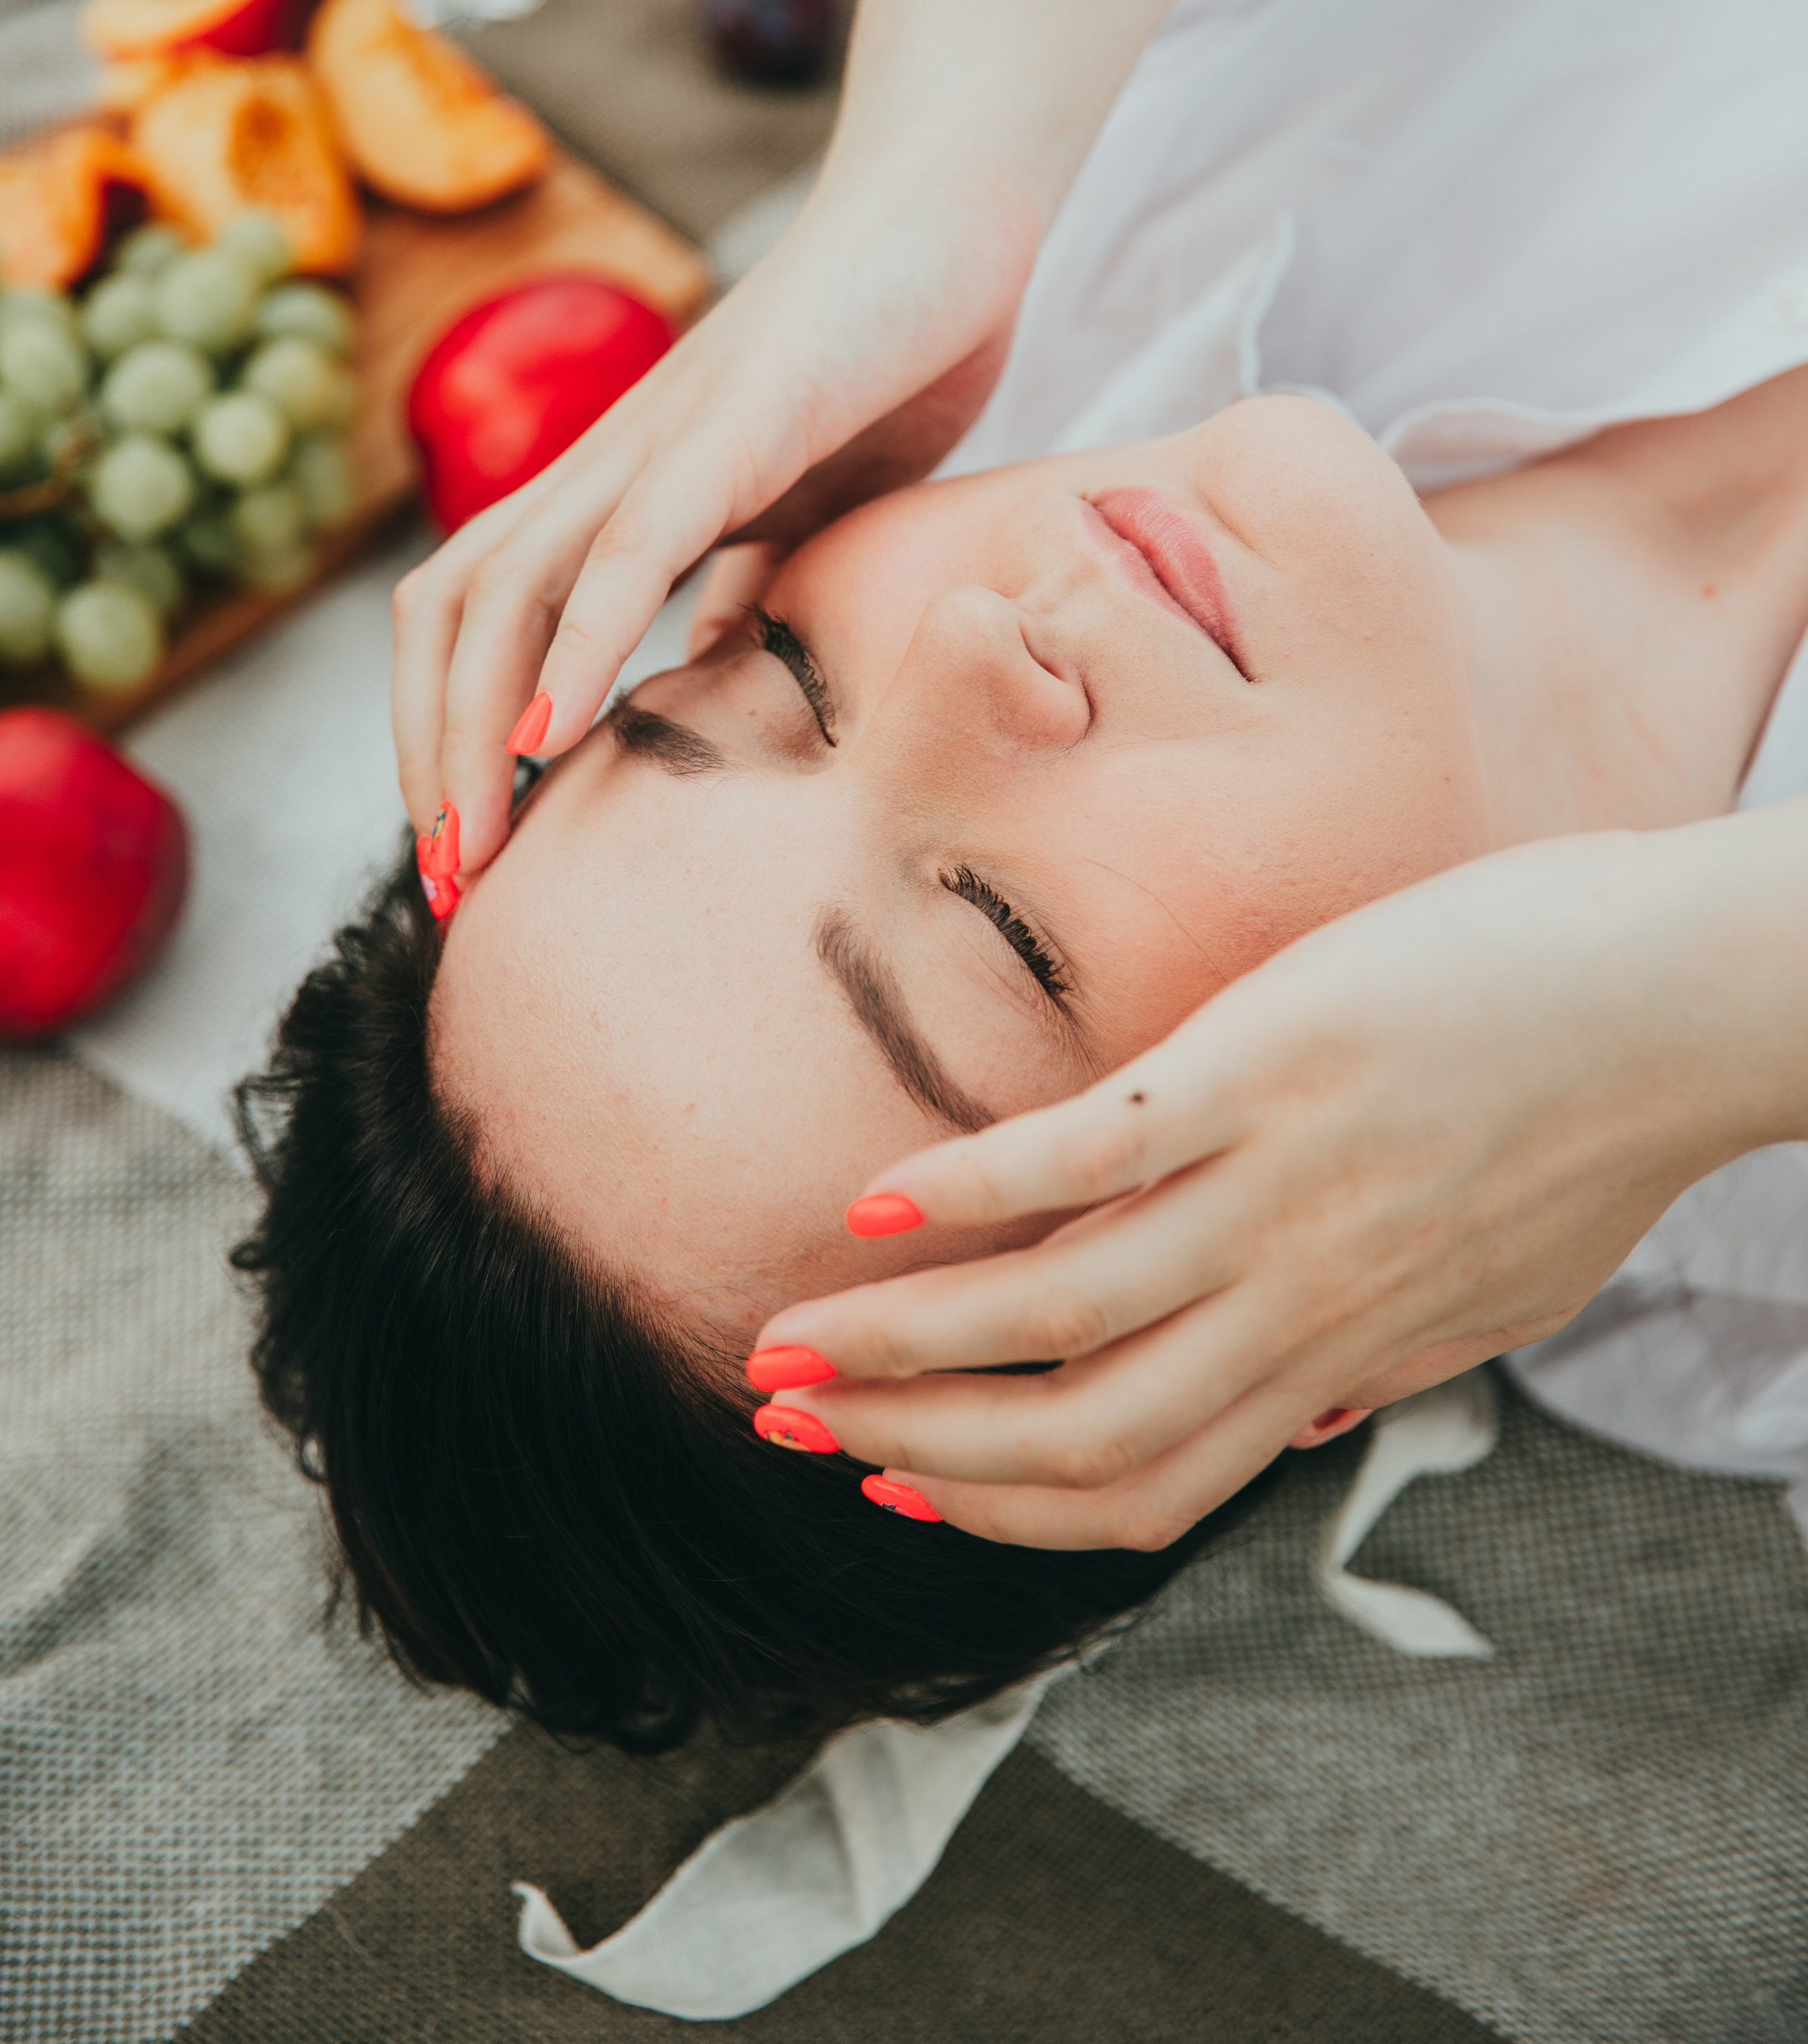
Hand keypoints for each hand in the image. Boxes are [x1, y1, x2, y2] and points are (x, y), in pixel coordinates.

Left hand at [391, 170, 1028, 871]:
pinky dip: (580, 641)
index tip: (474, 851)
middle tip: (453, 885)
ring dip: (472, 726)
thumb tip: (708, 674)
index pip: (483, 620)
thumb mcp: (806, 506)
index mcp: (622, 492)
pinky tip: (553, 731)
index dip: (450, 733)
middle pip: (452, 615)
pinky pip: (633, 543)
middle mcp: (610, 466)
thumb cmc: (885, 354)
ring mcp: (660, 438)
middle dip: (429, 758)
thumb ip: (746, 582)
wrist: (953, 216)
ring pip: (506, 587)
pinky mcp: (735, 417)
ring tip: (475, 839)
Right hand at [753, 814, 1805, 1547]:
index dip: (1008, 1510)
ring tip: (790, 1339)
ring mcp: (1270, 1191)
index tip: (906, 1487)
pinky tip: (871, 1202)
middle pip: (1072, 1429)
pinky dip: (965, 1195)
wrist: (1678, 1005)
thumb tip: (1309, 1410)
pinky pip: (1083, 1161)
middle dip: (915, 1442)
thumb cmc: (1590, 1129)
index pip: (1148, 1483)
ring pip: (1053, 1315)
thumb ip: (1390, 1356)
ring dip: (902, 1340)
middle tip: (792, 1422)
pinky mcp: (1256, 1073)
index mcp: (1344, 1353)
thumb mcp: (1500, 1294)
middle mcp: (1293, 1304)